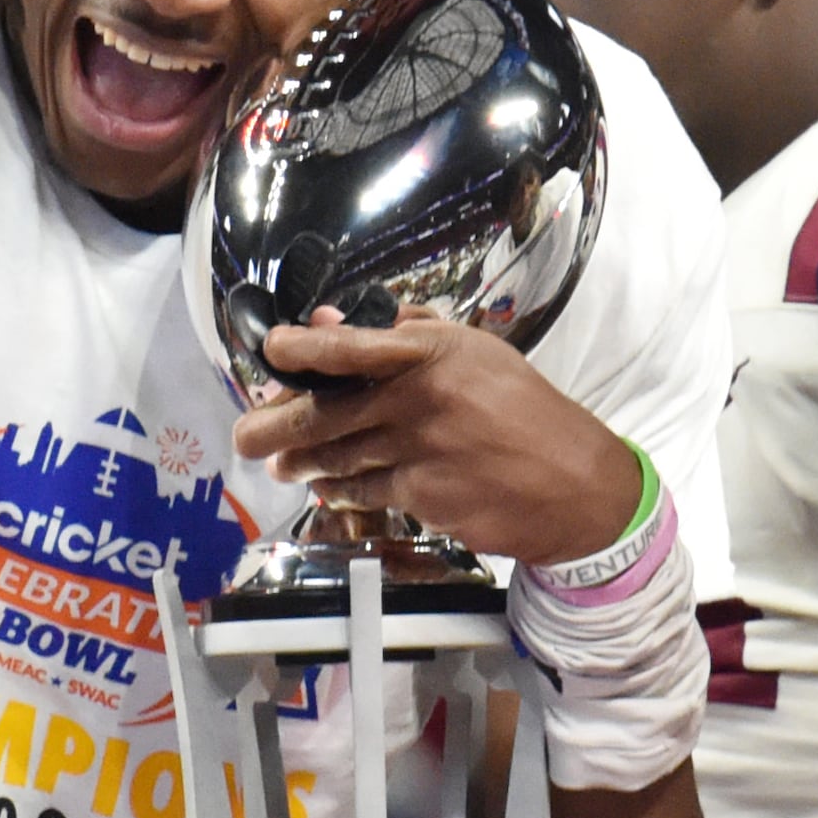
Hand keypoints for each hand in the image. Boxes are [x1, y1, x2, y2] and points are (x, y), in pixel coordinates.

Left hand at [233, 313, 642, 566]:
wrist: (571, 484)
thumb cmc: (523, 411)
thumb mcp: (476, 353)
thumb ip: (407, 332)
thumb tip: (331, 319)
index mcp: (433, 353)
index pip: (355, 345)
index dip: (306, 347)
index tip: (274, 348)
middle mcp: (421, 399)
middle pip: (326, 413)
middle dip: (275, 427)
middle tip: (246, 436)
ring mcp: (419, 452)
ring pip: (337, 457)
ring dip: (300, 462)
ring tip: (281, 463)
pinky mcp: (421, 497)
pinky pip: (365, 491)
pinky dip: (340, 489)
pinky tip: (327, 487)